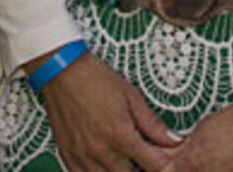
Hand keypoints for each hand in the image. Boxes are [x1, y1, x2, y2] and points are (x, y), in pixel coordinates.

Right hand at [36, 49, 180, 170]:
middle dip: (142, 169)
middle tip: (143, 157)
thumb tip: (172, 139)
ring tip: (125, 159)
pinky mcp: (69, 157)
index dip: (165, 163)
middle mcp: (102, 151)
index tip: (165, 157)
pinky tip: (105, 164)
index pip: (155, 166)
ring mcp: (83, 157)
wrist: (61, 70)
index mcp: (121, 135)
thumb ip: (152, 123)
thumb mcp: (131, 96)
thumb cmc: (94, 78)